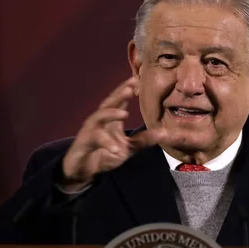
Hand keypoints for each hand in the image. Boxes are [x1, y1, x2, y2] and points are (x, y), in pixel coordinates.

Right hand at [60, 77, 170, 191]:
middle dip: (119, 94)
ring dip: (111, 114)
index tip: (139, 79)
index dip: (128, 89)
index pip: (120, 100)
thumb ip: (144, 140)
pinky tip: (116, 149)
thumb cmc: (104, 154)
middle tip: (131, 87)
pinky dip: (106, 143)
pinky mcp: (84, 143)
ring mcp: (90, 130)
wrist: (83, 169)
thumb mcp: (129, 148)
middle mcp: (100, 120)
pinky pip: (95, 140)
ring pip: (99, 117)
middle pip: (109, 103)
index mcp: (111, 119)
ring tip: (124, 113)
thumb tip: (165, 133)